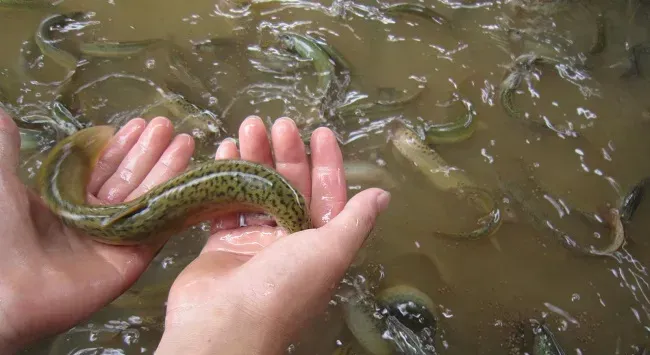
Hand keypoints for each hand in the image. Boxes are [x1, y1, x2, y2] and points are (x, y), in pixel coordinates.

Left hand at [0, 111, 194, 351]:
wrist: (5, 288)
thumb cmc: (0, 231)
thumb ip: (6, 148)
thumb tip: (4, 115)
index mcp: (65, 201)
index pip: (100, 168)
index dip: (120, 146)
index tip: (139, 125)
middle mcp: (92, 218)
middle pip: (128, 179)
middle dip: (148, 151)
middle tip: (165, 125)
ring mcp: (114, 239)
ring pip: (146, 198)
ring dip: (166, 168)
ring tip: (185, 140)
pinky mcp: (132, 258)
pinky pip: (158, 227)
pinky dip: (174, 202)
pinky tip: (188, 177)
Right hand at [156, 116, 390, 354]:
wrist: (222, 324)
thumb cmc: (283, 287)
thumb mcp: (330, 251)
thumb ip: (355, 221)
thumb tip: (383, 195)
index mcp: (319, 244)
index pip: (328, 195)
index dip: (327, 163)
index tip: (320, 132)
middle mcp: (288, 242)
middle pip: (290, 187)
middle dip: (286, 153)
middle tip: (278, 123)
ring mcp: (254, 242)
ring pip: (257, 190)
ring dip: (254, 158)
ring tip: (248, 126)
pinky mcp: (222, 243)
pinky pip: (227, 203)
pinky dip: (225, 177)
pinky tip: (225, 150)